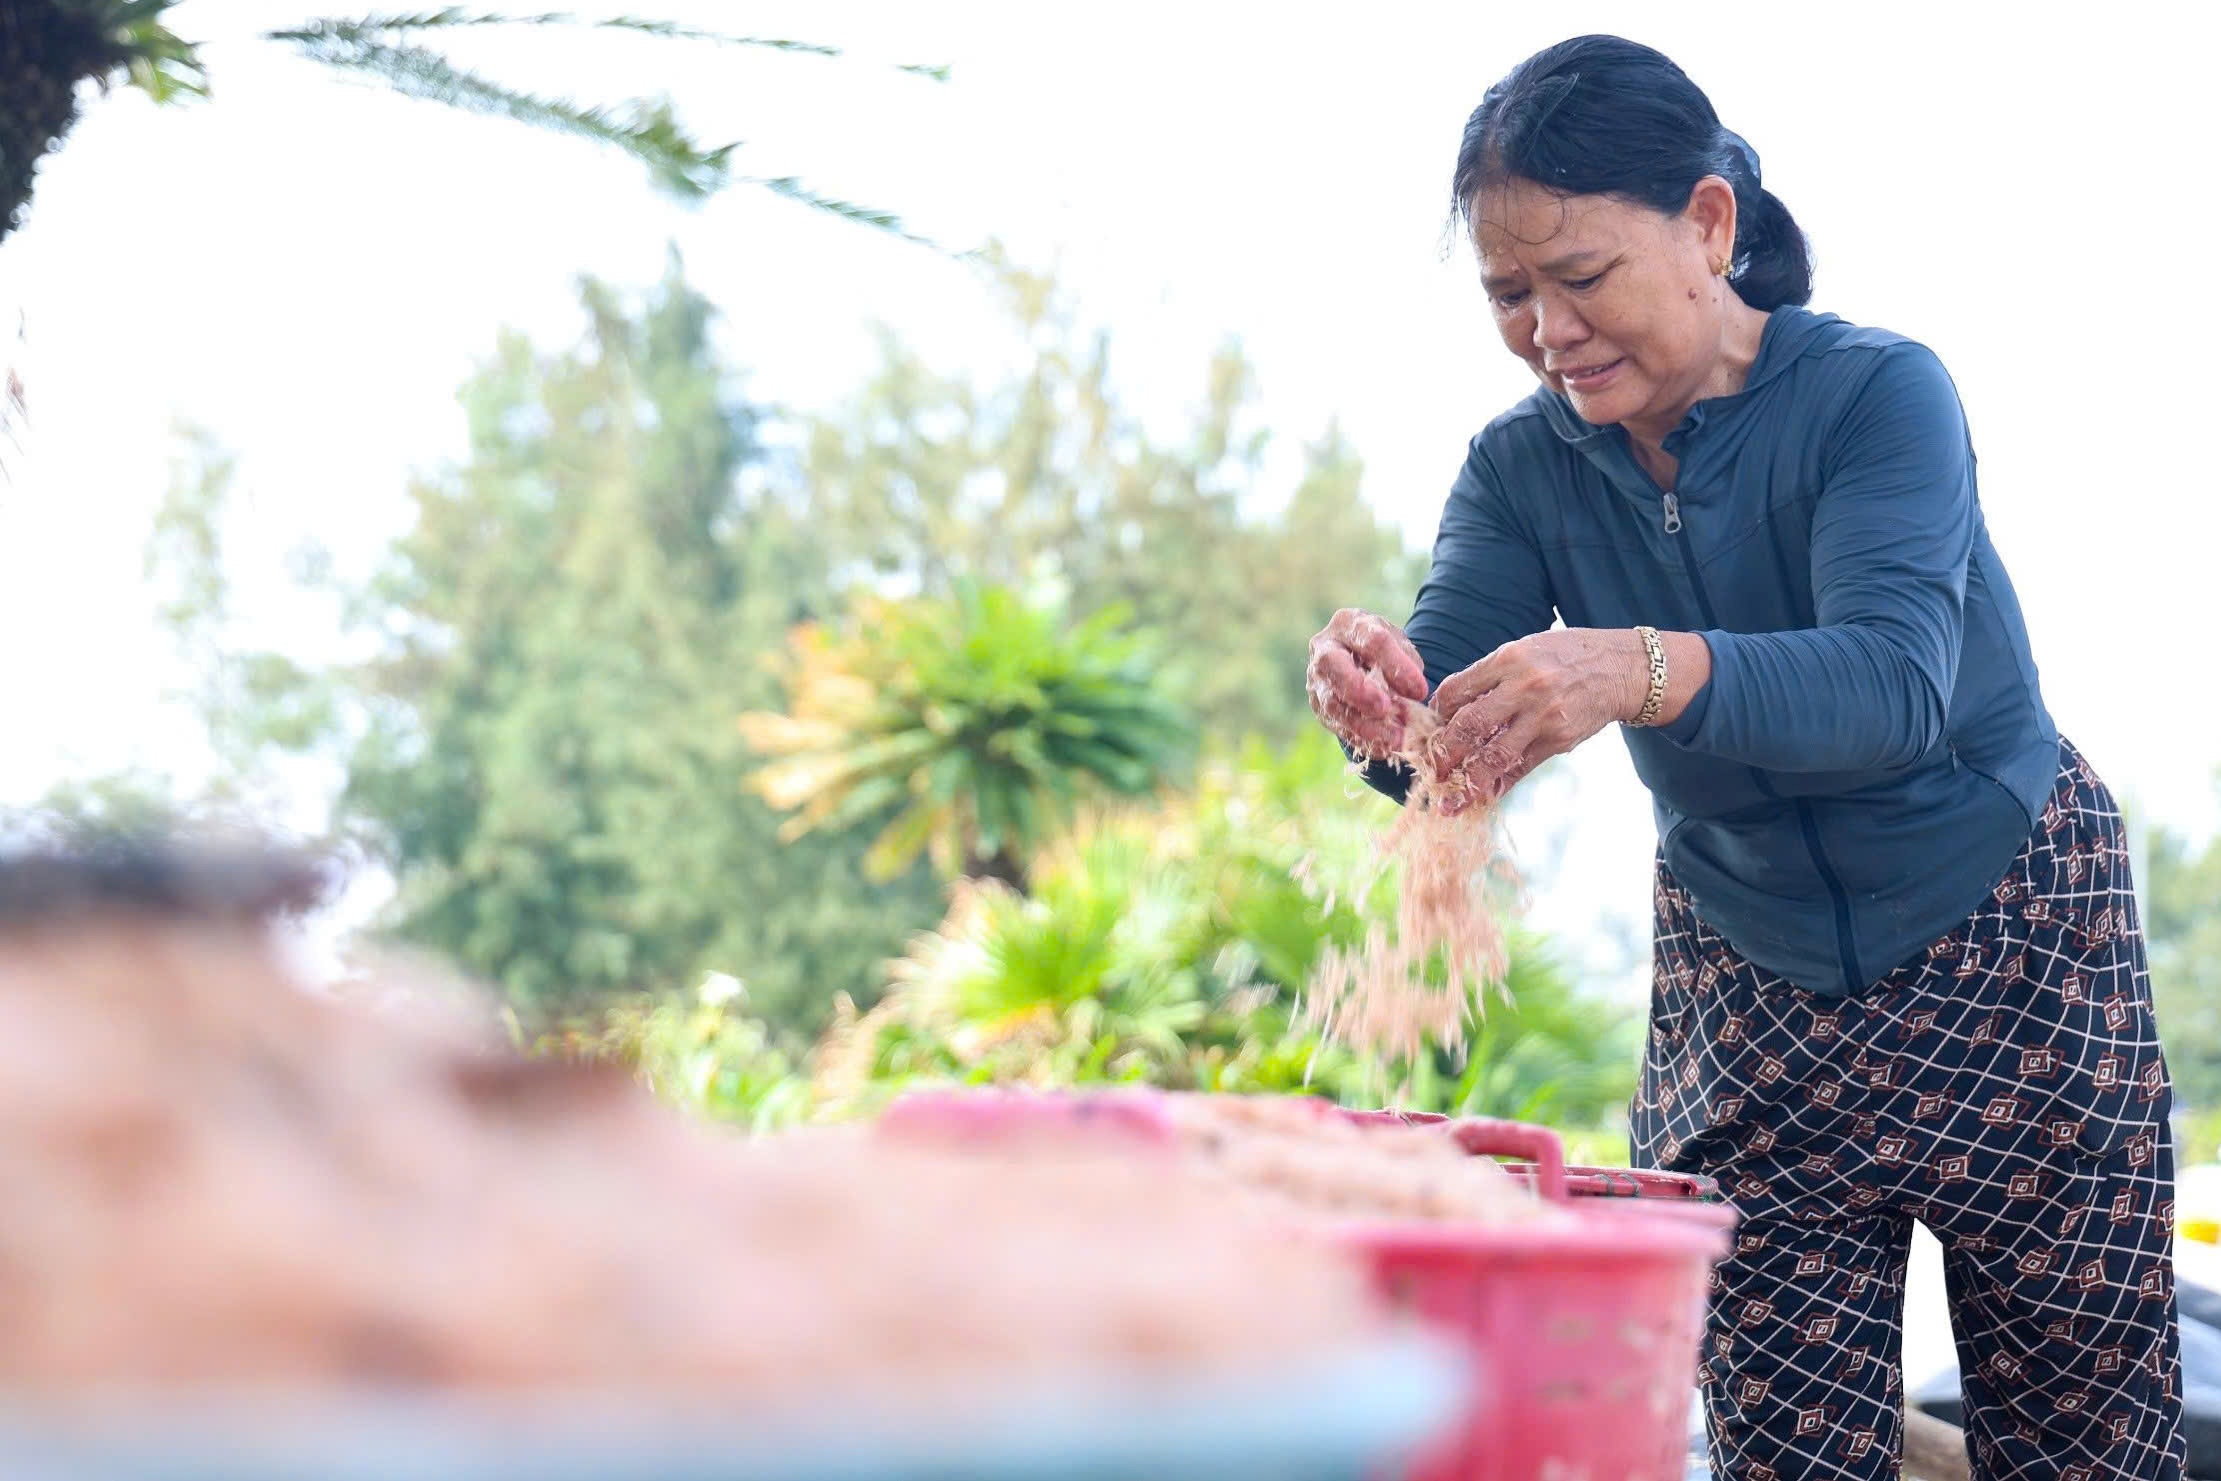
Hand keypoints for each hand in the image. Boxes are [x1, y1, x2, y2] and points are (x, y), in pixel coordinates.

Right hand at [1306, 609, 1428, 759]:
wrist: (1360, 662)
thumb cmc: (1384, 651)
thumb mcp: (1400, 646)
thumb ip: (1407, 663)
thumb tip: (1414, 692)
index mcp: (1348, 624)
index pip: (1371, 640)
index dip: (1396, 665)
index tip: (1420, 690)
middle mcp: (1325, 648)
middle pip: (1333, 666)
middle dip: (1359, 690)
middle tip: (1385, 709)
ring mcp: (1316, 679)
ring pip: (1332, 703)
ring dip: (1364, 724)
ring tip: (1395, 739)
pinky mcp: (1318, 706)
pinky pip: (1336, 725)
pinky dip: (1362, 739)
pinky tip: (1385, 748)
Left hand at [1428, 628, 1646, 810]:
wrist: (1620, 669)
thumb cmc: (1565, 657)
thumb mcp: (1525, 649)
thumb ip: (1490, 675)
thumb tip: (1452, 707)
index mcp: (1509, 660)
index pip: (1458, 691)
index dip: (1439, 712)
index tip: (1432, 727)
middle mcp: (1525, 688)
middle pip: (1471, 725)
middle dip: (1444, 751)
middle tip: (1429, 770)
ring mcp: (1543, 717)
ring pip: (1495, 755)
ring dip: (1467, 782)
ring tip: (1448, 802)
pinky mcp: (1559, 740)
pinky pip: (1521, 768)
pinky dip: (1499, 785)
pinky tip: (1482, 797)